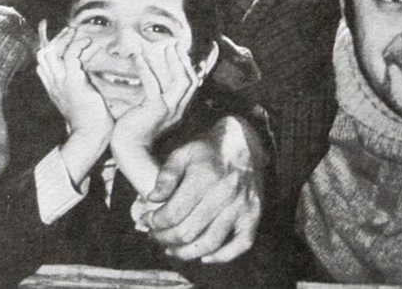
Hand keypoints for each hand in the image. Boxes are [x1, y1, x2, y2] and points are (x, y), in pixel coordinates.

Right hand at [37, 21, 112, 185]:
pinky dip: (78, 45)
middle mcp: (53, 85)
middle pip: (43, 55)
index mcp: (55, 89)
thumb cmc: (92, 122)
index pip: (44, 65)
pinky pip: (70, 55)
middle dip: (56, 40)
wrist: (91, 136)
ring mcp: (60, 83)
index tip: (66, 40)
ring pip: (51, 52)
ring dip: (64, 38)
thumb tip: (86, 74)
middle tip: (70, 32)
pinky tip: (88, 43)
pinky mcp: (72, 81)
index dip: (52, 49)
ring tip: (76, 32)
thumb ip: (81, 85)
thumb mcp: (83, 99)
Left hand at [111, 41, 198, 148]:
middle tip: (176, 44)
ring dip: (174, 61)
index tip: (184, 52)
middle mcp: (177, 110)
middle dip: (184, 60)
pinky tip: (139, 57)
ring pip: (180, 81)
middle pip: (190, 81)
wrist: (127, 149)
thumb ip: (155, 99)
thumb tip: (153, 84)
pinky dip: (147, 68)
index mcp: (178, 111)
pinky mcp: (154, 109)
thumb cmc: (134, 130)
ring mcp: (168, 110)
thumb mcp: (149, 112)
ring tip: (165, 47)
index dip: (191, 68)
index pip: (192, 87)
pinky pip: (153, 84)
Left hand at [146, 117, 262, 262]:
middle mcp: (225, 193)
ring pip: (210, 243)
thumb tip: (152, 198)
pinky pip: (241, 244)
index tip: (147, 221)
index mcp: (204, 177)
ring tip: (171, 249)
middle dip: (165, 238)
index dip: (155, 222)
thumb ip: (166, 176)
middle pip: (188, 231)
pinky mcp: (254, 214)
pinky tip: (205, 257)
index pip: (173, 213)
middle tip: (155, 236)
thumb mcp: (182, 153)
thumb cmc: (208, 150)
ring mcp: (242, 206)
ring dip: (186, 252)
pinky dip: (223, 256)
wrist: (242, 143)